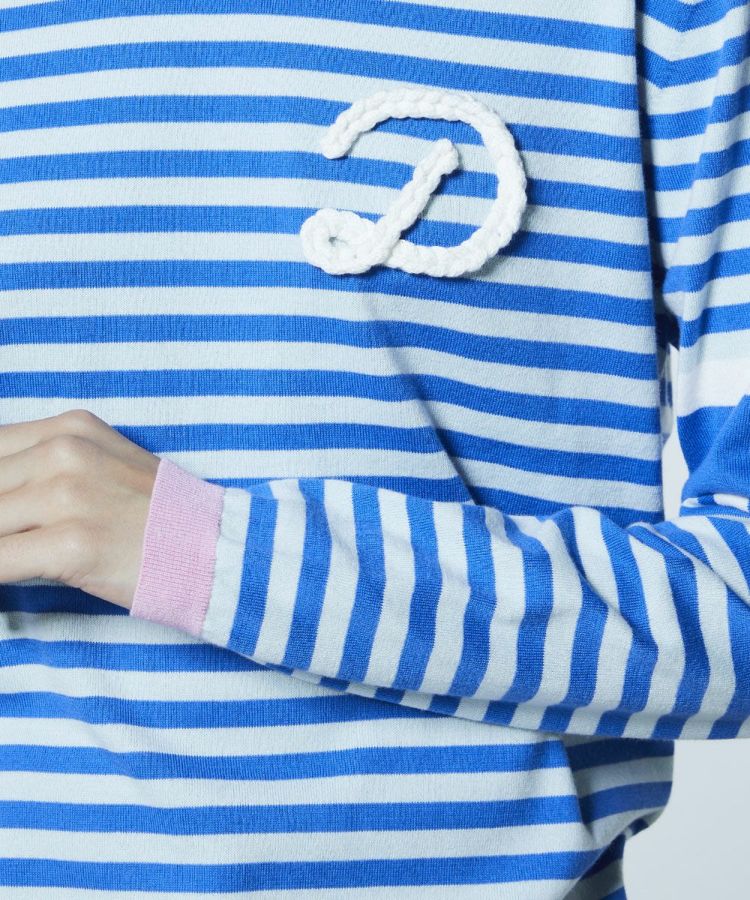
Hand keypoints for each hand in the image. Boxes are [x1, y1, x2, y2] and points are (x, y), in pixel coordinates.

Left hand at [0, 409, 159, 609]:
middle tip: (15, 538)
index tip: (10, 517)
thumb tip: (4, 496)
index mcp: (70, 429)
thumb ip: (47, 467)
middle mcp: (65, 452)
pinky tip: (9, 579)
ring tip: (18, 557)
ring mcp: (68, 495)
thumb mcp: (104, 464)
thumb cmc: (158, 516)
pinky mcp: (73, 544)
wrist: (215, 549)